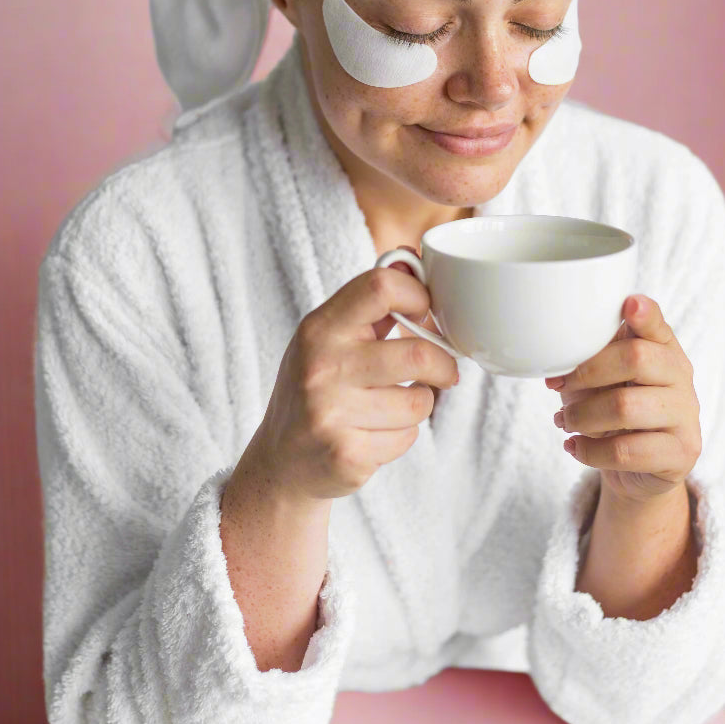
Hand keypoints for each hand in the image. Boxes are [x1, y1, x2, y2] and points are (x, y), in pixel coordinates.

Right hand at [248, 260, 459, 501]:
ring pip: (418, 401)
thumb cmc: (314, 390)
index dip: (418, 295)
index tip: (427, 314)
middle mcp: (321, 367)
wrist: (280, 462)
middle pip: (416, 354)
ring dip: (419, 405)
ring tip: (393, 407)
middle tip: (444, 371)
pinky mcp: (346, 454)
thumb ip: (369, 305)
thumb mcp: (326, 339)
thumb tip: (414, 261)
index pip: (380, 287)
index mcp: (319, 329)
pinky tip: (375, 434)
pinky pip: (407, 437)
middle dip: (442, 365)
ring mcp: (331, 413)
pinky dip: (402, 437)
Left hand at [545, 295, 701, 504]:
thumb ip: (592, 356)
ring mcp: (686, 415)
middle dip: (586, 373)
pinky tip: (575, 446)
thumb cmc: (611, 411)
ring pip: (626, 407)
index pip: (656, 325)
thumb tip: (558, 350)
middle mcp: (681, 376)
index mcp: (662, 348)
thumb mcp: (599, 378)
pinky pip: (626, 451)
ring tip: (565, 421)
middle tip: (558, 387)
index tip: (629, 304)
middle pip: (636, 358)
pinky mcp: (681, 454)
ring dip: (582, 416)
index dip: (644, 314)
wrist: (634, 469)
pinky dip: (589, 451)